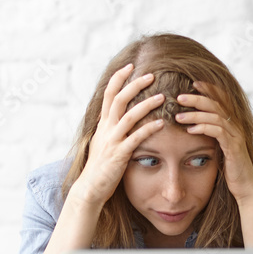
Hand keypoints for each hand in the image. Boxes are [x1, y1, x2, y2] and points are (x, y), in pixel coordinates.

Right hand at [75, 64, 165, 206]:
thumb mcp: (102, 142)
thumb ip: (109, 127)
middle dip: (134, 84)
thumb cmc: (100, 166)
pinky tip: (161, 123)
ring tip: (162, 97)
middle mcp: (106, 129)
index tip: (130, 65)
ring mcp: (112, 141)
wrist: (90, 188)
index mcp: (103, 124)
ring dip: (146, 104)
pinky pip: (135, 138)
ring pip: (128, 116)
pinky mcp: (119, 155)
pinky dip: (148, 129)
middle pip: (119, 99)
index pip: (109, 94)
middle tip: (151, 74)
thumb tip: (113, 114)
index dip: (118, 78)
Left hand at [176, 80, 252, 203]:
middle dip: (197, 98)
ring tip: (178, 116)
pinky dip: (203, 129)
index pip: (221, 99)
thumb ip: (210, 132)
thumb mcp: (218, 145)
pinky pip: (218, 133)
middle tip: (179, 96)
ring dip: (195, 115)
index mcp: (231, 123)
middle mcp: (236, 126)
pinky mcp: (234, 148)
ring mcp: (236, 136)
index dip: (209, 89)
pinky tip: (190, 130)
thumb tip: (191, 123)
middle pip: (216, 104)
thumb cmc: (229, 166)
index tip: (192, 83)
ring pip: (216, 117)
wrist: (244, 185)